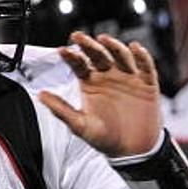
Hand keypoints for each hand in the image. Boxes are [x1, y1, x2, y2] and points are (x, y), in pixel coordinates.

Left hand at [38, 32, 161, 156]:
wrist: (132, 150)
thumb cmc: (105, 138)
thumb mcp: (81, 125)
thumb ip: (61, 110)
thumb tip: (40, 96)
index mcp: (90, 83)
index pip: (79, 64)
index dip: (71, 57)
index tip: (62, 51)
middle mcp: (108, 76)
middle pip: (98, 54)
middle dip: (89, 45)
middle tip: (78, 37)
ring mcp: (127, 77)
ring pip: (120, 56)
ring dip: (114, 46)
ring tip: (105, 40)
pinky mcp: (146, 83)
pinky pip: (146, 66)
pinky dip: (142, 56)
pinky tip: (135, 48)